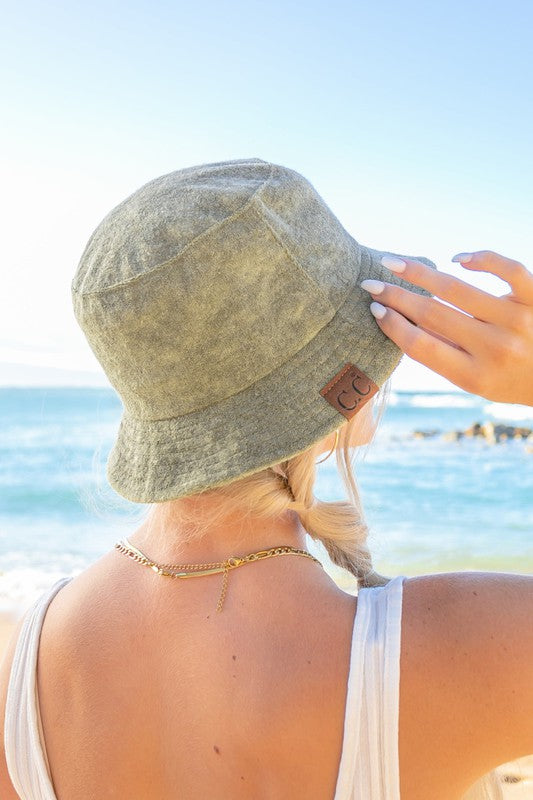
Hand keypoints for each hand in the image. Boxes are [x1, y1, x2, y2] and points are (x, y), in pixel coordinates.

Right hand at [361, 250, 532, 405]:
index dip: (394, 326)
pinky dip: (481, 258)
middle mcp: (496, 348)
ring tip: (392, 263)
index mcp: (475, 376)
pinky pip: (508, 270)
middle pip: (433, 315)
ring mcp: (518, 321)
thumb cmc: (512, 380)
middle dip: (395, 296)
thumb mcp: (477, 382)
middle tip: (369, 283)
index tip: (375, 309)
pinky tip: (458, 259)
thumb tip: (402, 322)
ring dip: (419, 273)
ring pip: (459, 289)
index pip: (423, 346)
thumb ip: (444, 355)